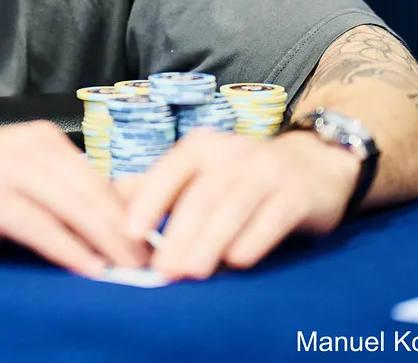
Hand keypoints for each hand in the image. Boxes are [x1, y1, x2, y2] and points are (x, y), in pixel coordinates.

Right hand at [0, 117, 145, 276]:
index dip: (130, 211)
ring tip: (134, 269)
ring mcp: (12, 170)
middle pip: (97, 193)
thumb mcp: (5, 172)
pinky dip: (72, 250)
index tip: (154, 239)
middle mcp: (32, 147)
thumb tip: (96, 220)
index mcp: (41, 139)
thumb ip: (47, 188)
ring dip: (110, 243)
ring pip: (77, 209)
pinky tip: (91, 268)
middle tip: (156, 260)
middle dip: (130, 230)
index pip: (99, 177)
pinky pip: (43, 228)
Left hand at [119, 130, 360, 280]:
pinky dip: (254, 239)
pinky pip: (273, 217)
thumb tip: (102, 203)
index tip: (129, 234)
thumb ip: (154, 187)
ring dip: (210, 241)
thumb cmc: (243, 174)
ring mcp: (268, 171)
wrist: (315, 162)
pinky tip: (238, 261)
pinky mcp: (298, 194)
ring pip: (233, 207)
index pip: (168, 171)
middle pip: (200, 196)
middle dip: (178, 234)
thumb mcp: (199, 171)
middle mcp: (233, 153)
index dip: (148, 201)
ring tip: (192, 271)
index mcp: (201, 147)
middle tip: (162, 269)